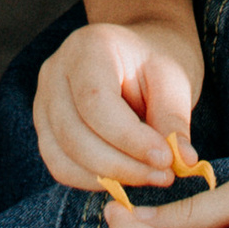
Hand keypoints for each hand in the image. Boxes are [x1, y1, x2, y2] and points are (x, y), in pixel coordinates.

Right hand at [33, 18, 202, 192]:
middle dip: (121, 166)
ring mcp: (44, 99)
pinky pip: (60, 165)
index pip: (96, 102)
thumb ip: (174, 120)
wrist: (137, 53)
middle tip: (164, 176)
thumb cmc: (157, 60)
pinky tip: (126, 177)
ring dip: (108, 178)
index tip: (166, 160)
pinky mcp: (45, 126)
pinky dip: (92, 180)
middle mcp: (56, 71)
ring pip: (63, 157)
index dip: (129, 138)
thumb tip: (184, 162)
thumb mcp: (175, 79)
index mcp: (88, 47)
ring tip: (150, 177)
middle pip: (74, 134)